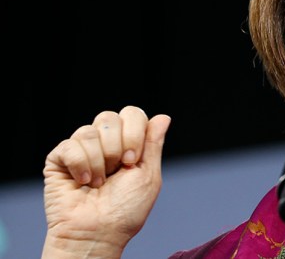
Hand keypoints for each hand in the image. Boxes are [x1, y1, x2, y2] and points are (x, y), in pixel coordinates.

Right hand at [42, 106, 170, 258]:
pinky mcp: (59, 159)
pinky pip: (69, 145)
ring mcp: (81, 150)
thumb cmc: (125, 210)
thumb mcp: (148, 175)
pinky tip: (82, 182)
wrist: (98, 232)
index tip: (133, 161)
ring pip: (90, 130)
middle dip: (118, 146)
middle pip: (110, 117)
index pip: (132, 114)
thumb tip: (163, 117)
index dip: (135, 133)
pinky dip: (80, 165)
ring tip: (98, 183)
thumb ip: (153, 144)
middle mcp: (104, 143)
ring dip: (99, 161)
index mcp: (128, 144)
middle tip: (118, 170)